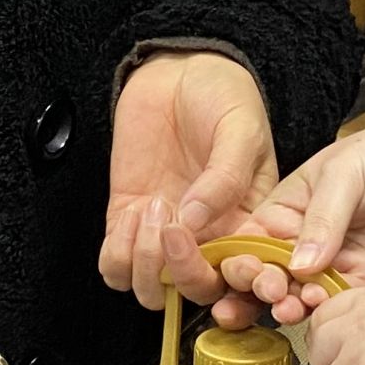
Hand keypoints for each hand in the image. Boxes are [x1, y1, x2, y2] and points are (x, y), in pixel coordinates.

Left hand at [100, 51, 277, 308]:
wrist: (176, 71)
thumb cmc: (222, 96)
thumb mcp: (241, 129)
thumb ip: (227, 176)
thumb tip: (196, 221)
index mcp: (249, 226)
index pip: (244, 280)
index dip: (236, 286)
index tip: (222, 262)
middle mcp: (209, 240)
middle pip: (196, 292)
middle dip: (183, 272)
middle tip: (175, 227)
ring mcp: (166, 236)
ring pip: (152, 289)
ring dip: (147, 262)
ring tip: (155, 207)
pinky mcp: (128, 223)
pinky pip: (115, 267)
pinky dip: (119, 252)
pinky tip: (134, 212)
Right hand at [214, 115, 364, 325]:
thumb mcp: (346, 172)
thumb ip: (322, 217)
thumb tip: (298, 264)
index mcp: (286, 208)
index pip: (251, 240)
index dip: (242, 259)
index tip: (247, 270)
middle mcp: (303, 240)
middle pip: (268, 274)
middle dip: (261, 287)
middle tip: (270, 288)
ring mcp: (333, 264)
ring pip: (298, 295)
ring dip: (289, 304)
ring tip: (291, 304)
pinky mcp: (364, 281)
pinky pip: (338, 305)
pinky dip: (326, 311)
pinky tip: (321, 305)